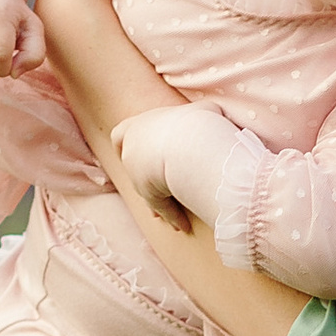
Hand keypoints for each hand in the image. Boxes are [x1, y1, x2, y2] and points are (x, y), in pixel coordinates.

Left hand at [108, 106, 199, 232]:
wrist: (190, 143)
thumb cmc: (197, 122)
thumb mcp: (204, 110)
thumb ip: (203, 112)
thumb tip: (215, 113)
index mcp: (139, 126)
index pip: (120, 134)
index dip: (128, 140)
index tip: (139, 144)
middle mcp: (133, 150)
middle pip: (133, 166)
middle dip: (148, 176)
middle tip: (166, 184)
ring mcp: (138, 174)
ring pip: (146, 191)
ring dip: (161, 203)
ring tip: (179, 216)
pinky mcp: (149, 194)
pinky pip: (160, 207)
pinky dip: (171, 216)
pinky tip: (184, 225)